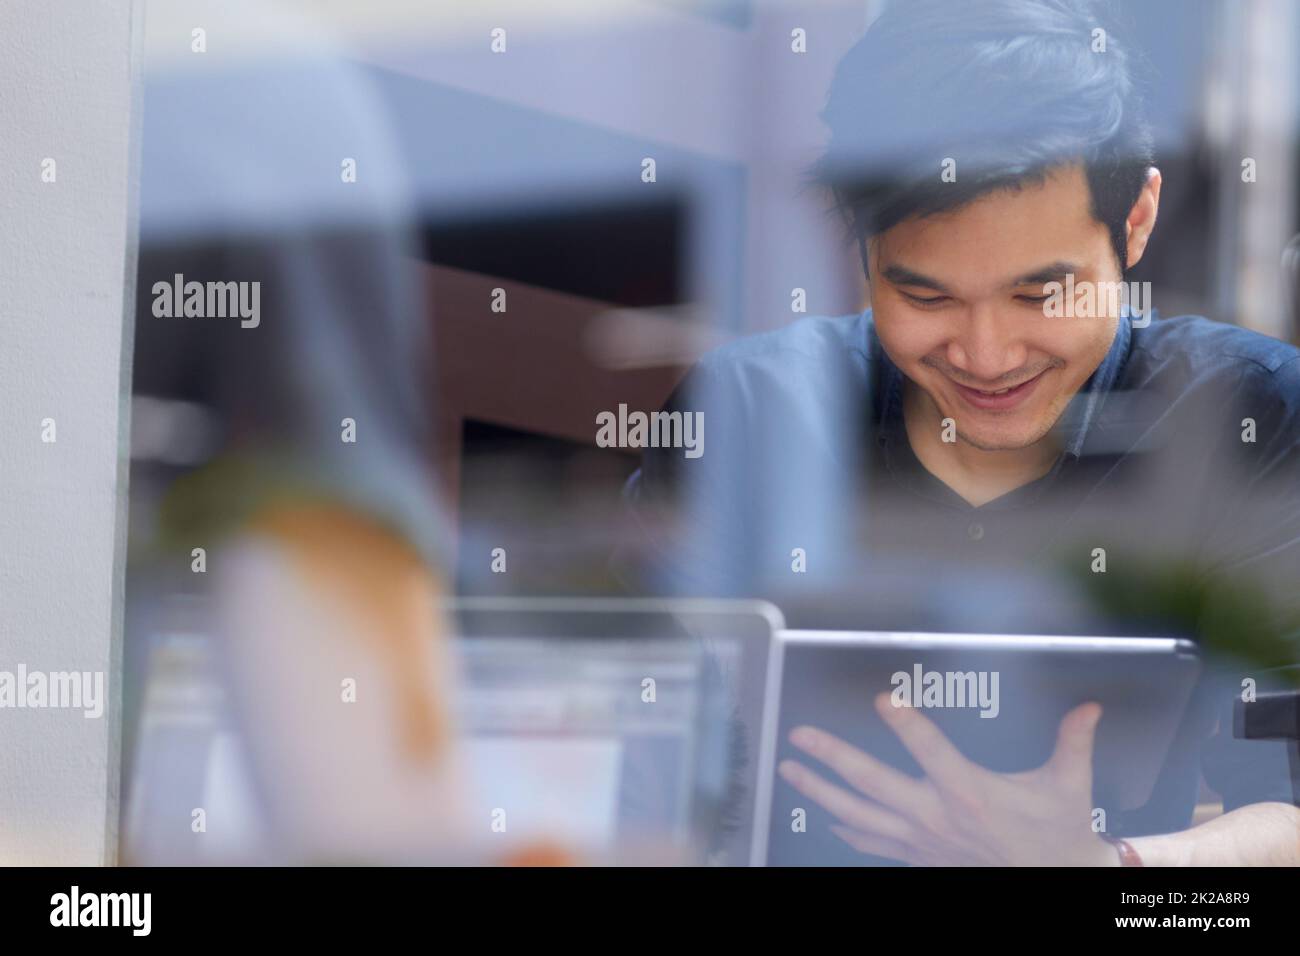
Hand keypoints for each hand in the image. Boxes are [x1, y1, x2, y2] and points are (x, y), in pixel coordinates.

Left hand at [777, 694, 1117, 865]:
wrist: (1057, 880)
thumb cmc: (1060, 830)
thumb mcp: (1070, 785)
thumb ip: (1074, 742)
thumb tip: (1089, 706)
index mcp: (970, 791)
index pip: (929, 750)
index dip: (904, 724)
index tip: (879, 699)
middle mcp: (937, 815)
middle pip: (872, 783)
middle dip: (831, 757)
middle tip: (800, 735)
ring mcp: (922, 839)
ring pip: (858, 814)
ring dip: (819, 791)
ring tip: (789, 770)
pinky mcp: (919, 856)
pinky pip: (871, 842)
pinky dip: (845, 826)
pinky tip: (824, 813)